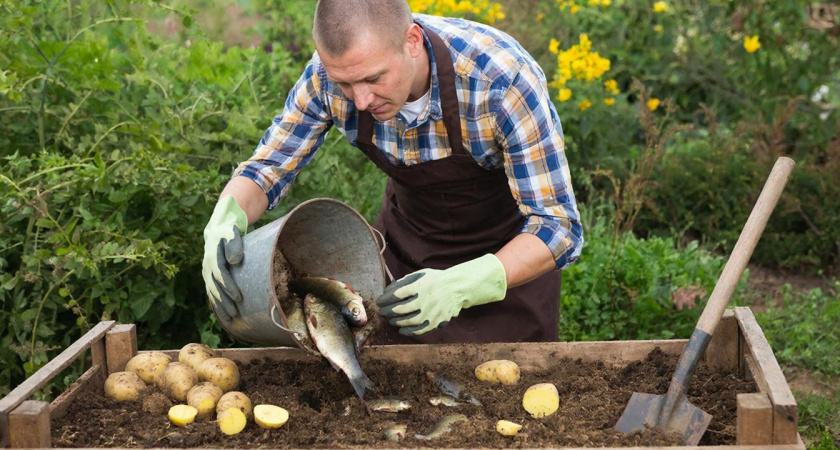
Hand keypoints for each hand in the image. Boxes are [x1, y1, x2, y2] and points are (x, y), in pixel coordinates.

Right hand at [202, 195, 247, 319]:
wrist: (217, 231)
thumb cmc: (229, 231)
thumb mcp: (232, 232)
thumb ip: (234, 244)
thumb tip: (234, 261)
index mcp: (212, 256)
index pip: (220, 275)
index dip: (229, 287)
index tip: (239, 297)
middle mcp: (207, 266)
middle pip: (215, 288)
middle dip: (224, 302)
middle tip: (235, 314)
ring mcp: (206, 273)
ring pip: (212, 293)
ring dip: (220, 307)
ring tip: (230, 320)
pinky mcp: (209, 277)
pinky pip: (212, 293)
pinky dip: (217, 305)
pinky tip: (223, 315)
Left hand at [375, 254, 506, 335]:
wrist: (458, 288)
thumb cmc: (436, 280)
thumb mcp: (421, 274)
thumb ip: (406, 281)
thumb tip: (389, 290)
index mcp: (421, 286)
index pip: (397, 294)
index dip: (385, 299)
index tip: (379, 301)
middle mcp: (426, 299)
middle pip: (400, 308)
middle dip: (387, 311)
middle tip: (381, 312)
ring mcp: (432, 312)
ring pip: (409, 320)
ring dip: (396, 321)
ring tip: (390, 319)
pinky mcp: (437, 321)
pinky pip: (420, 329)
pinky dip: (409, 331)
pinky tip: (401, 329)